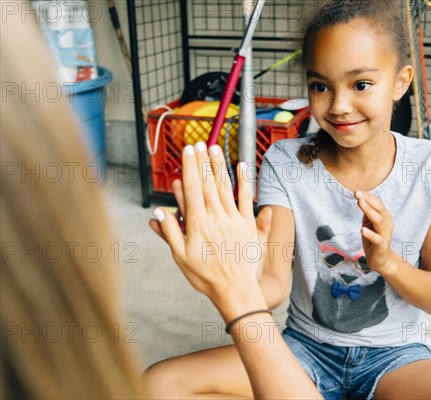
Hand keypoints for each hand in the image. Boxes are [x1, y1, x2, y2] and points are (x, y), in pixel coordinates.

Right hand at [149, 142, 271, 315]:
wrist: (235, 290)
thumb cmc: (206, 276)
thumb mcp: (181, 257)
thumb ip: (170, 232)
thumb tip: (159, 212)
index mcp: (198, 223)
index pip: (193, 188)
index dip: (190, 167)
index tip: (188, 151)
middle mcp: (216, 217)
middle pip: (208, 182)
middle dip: (203, 161)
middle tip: (200, 142)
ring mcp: (234, 219)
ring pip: (226, 186)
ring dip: (220, 165)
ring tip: (215, 149)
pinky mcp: (248, 224)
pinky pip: (246, 199)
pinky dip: (245, 181)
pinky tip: (243, 166)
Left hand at [354, 190, 393, 272]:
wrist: (381, 260)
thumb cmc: (374, 239)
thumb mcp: (369, 223)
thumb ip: (367, 212)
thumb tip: (361, 198)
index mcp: (385, 217)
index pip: (378, 203)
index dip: (368, 196)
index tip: (357, 191)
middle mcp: (387, 224)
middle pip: (380, 209)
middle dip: (368, 200)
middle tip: (357, 194)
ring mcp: (385, 234)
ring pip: (379, 221)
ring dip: (369, 211)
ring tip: (360, 203)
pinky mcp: (382, 245)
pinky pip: (377, 238)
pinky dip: (370, 233)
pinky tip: (362, 229)